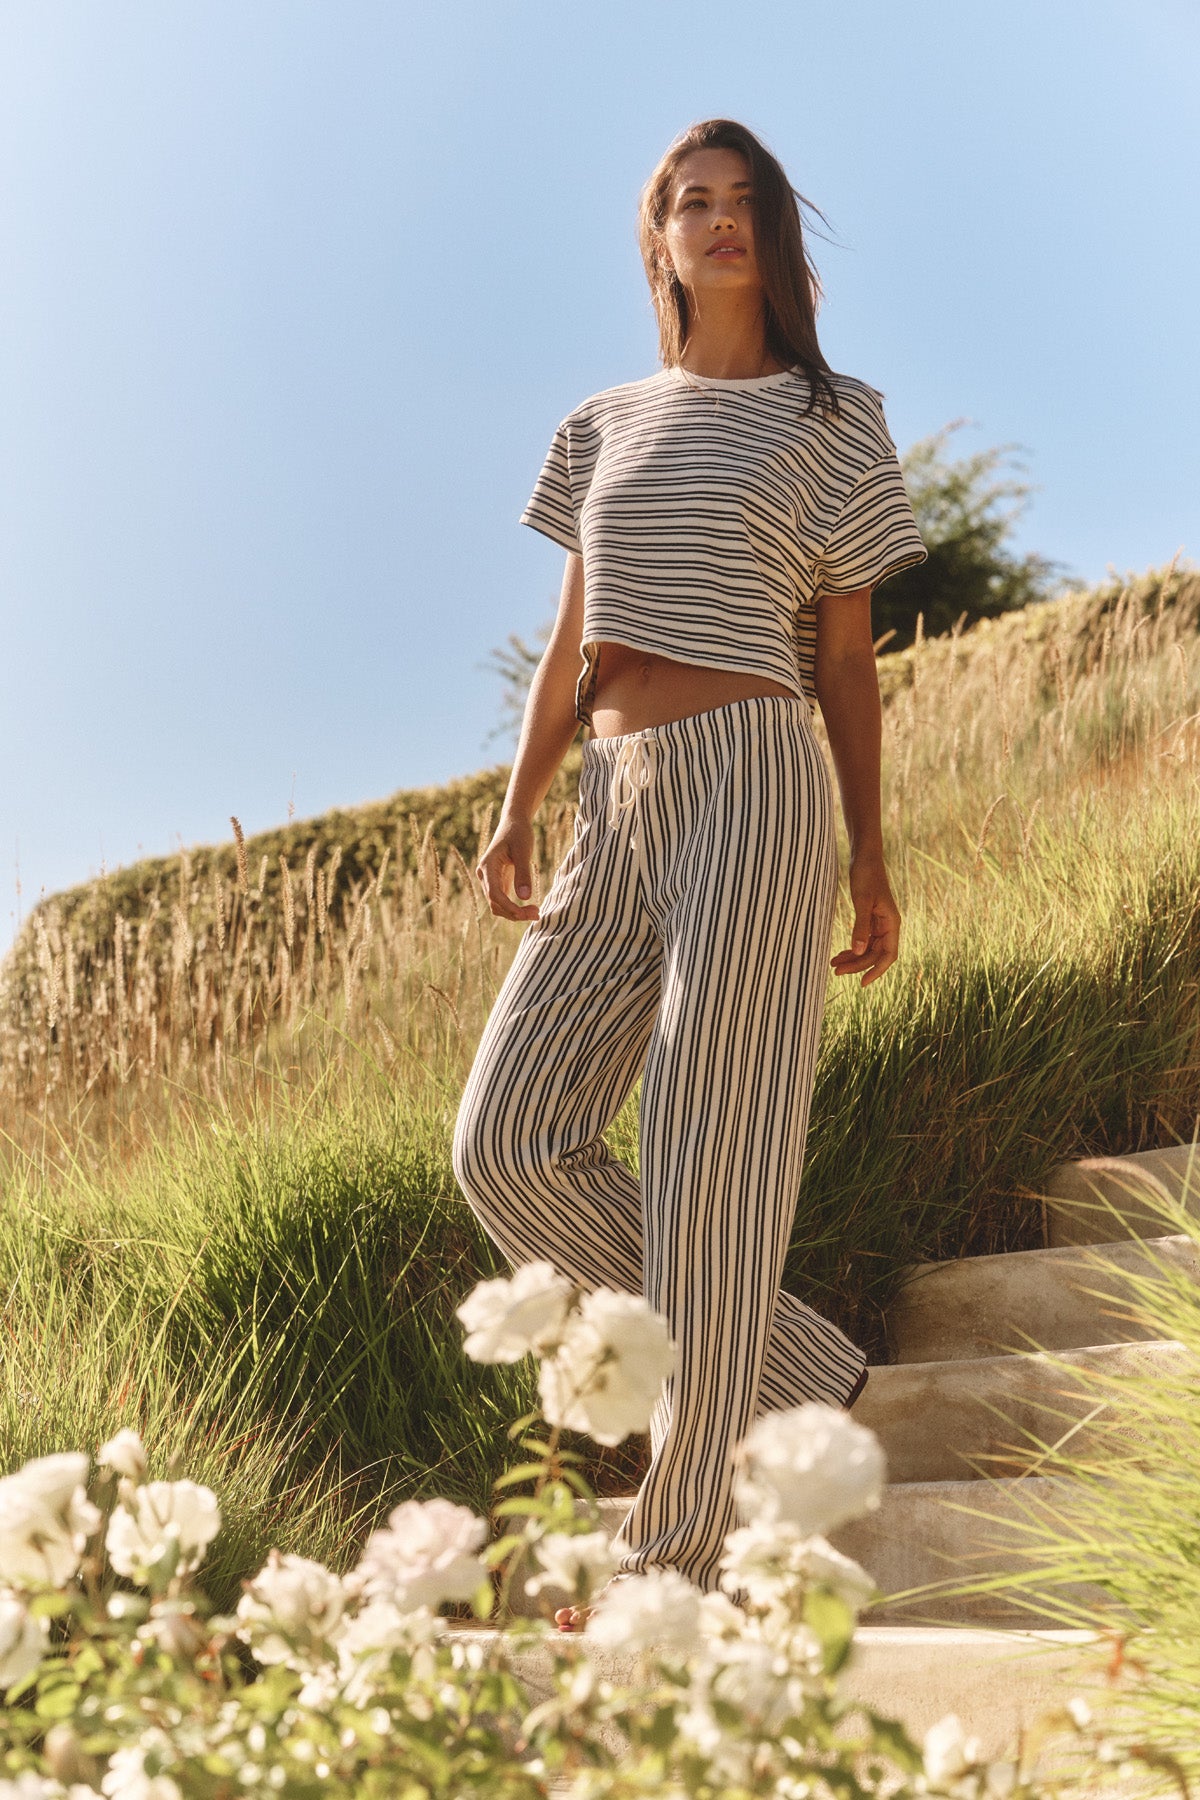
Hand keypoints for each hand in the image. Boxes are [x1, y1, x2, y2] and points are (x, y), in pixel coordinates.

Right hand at [475, 816, 539, 921]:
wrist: (513, 822)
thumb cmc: (518, 833)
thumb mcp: (524, 850)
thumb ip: (523, 873)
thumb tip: (525, 897)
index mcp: (487, 866)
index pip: (494, 894)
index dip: (510, 907)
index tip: (527, 913)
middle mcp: (485, 875)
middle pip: (495, 904)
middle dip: (514, 913)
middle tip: (538, 914)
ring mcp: (490, 880)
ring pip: (498, 906)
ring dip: (515, 913)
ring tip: (536, 912)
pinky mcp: (498, 882)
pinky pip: (503, 901)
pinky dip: (515, 908)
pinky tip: (530, 908)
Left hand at [830, 855, 899, 986]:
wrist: (865, 857)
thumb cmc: (866, 875)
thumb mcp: (862, 901)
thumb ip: (860, 927)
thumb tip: (858, 952)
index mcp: (892, 923)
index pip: (889, 955)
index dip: (877, 971)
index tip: (862, 983)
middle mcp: (888, 925)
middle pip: (875, 954)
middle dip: (857, 964)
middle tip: (835, 971)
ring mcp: (880, 923)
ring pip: (868, 948)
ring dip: (853, 958)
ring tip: (833, 964)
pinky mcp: (870, 918)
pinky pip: (863, 940)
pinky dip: (852, 947)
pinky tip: (840, 953)